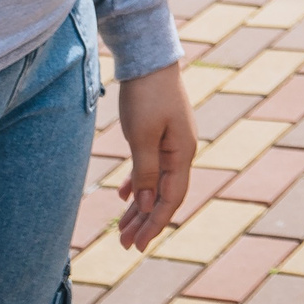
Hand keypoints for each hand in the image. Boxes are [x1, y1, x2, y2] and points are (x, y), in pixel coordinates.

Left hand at [114, 63, 196, 250]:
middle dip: (144, 221)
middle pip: (164, 195)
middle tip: (124, 244)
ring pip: (155, 183)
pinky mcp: (159, 133)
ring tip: (121, 228)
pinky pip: (150, 166)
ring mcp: (171, 142)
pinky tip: (125, 194)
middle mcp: (181, 151)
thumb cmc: (146, 95)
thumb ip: (146, 171)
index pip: (171, 198)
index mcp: (182, 154)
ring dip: (140, 206)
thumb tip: (147, 204)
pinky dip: (139, 183)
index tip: (137, 245)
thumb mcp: (142, 136)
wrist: (149, 58)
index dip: (155, 224)